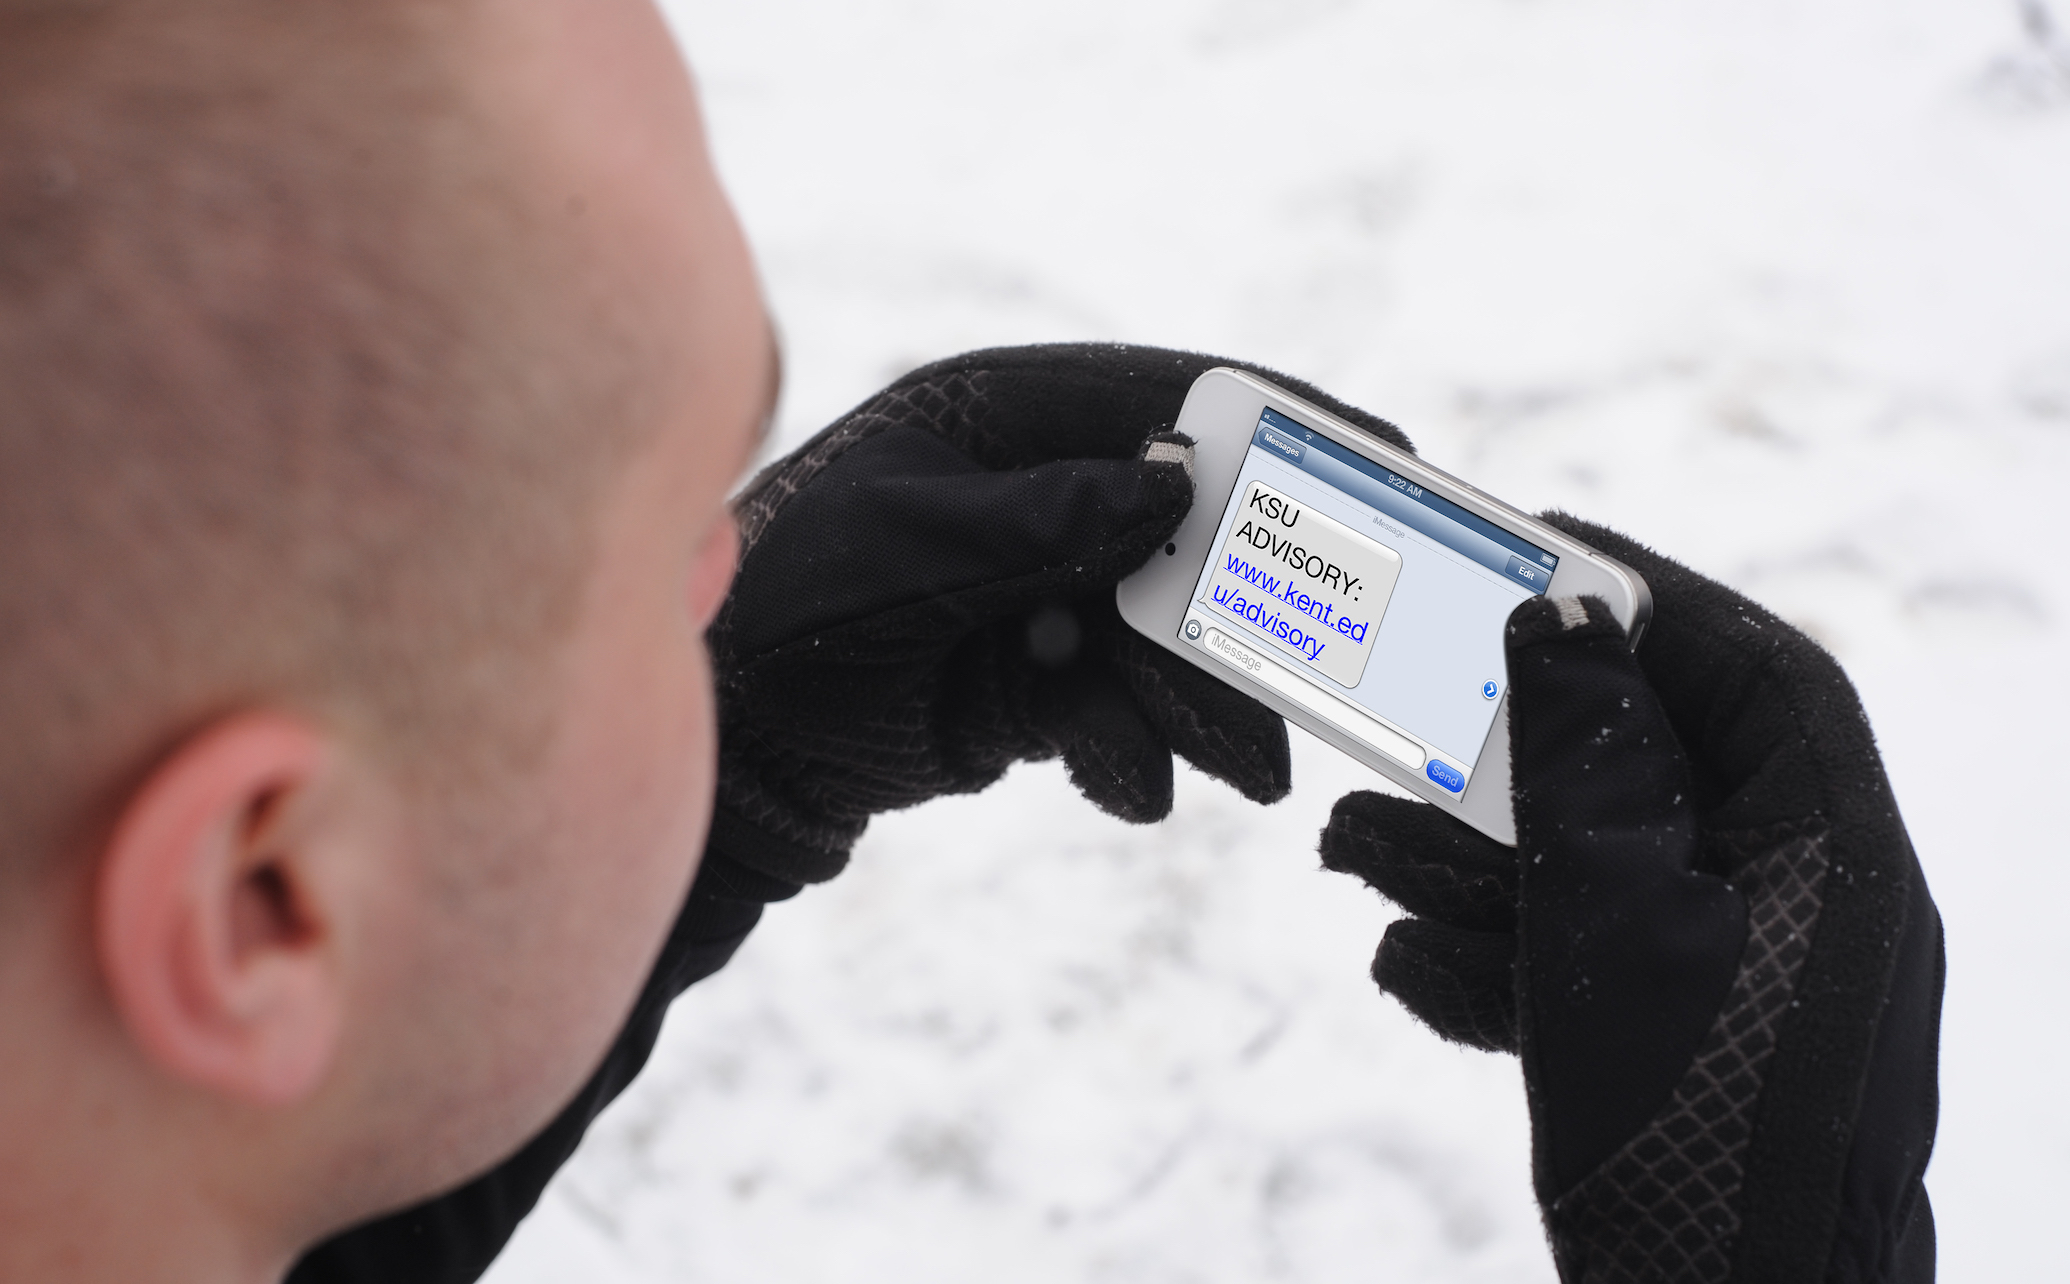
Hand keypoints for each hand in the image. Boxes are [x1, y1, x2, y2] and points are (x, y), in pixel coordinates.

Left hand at [709, 342, 1415, 883]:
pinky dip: (1132, 746)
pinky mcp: (1033, 676)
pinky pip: (1119, 705)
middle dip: (1249, 610)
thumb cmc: (782, 619)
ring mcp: (1038, 587)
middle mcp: (1030, 493)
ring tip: (1246, 772)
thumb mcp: (910, 560)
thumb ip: (1042, 520)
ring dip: (1205, 702)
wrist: (725, 757)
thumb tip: (1172, 487)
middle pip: (1185, 531)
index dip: (1279, 425)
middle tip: (1329, 669)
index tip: (1384, 458)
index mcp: (995, 419)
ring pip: (1164, 632)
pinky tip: (1125, 781)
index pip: (1165, 400)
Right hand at [1320, 517, 1942, 1282]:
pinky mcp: (1682, 1062)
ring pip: (1597, 876)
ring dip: (1469, 859)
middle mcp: (1800, 917)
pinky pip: (1582, 970)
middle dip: (1512, 753)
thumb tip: (1563, 613)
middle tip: (1400, 713)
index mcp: (1834, 863)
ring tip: (1346, 843)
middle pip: (1655, 774)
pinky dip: (1491, 958)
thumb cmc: (1691, 1140)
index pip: (1757, 678)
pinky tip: (1402, 957)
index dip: (1651, 601)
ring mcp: (1742, 995)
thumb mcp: (1615, 923)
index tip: (1537, 557)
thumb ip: (1587, 758)